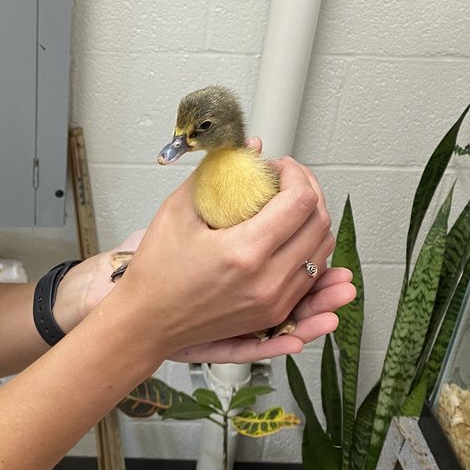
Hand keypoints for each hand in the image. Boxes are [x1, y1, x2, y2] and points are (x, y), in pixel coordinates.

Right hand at [58, 150, 347, 360]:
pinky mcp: (273, 313)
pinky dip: (308, 250)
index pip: (300, 201)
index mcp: (244, 252)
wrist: (147, 322)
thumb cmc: (156, 271)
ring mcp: (274, 301)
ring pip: (322, 251)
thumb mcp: (177, 211)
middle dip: (310, 191)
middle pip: (319, 223)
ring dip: (313, 221)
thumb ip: (215, 173)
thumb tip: (249, 147)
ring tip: (290, 207)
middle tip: (288, 181)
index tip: (280, 167)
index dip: (297, 174)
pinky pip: (310, 276)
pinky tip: (288, 237)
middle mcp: (267, 280)